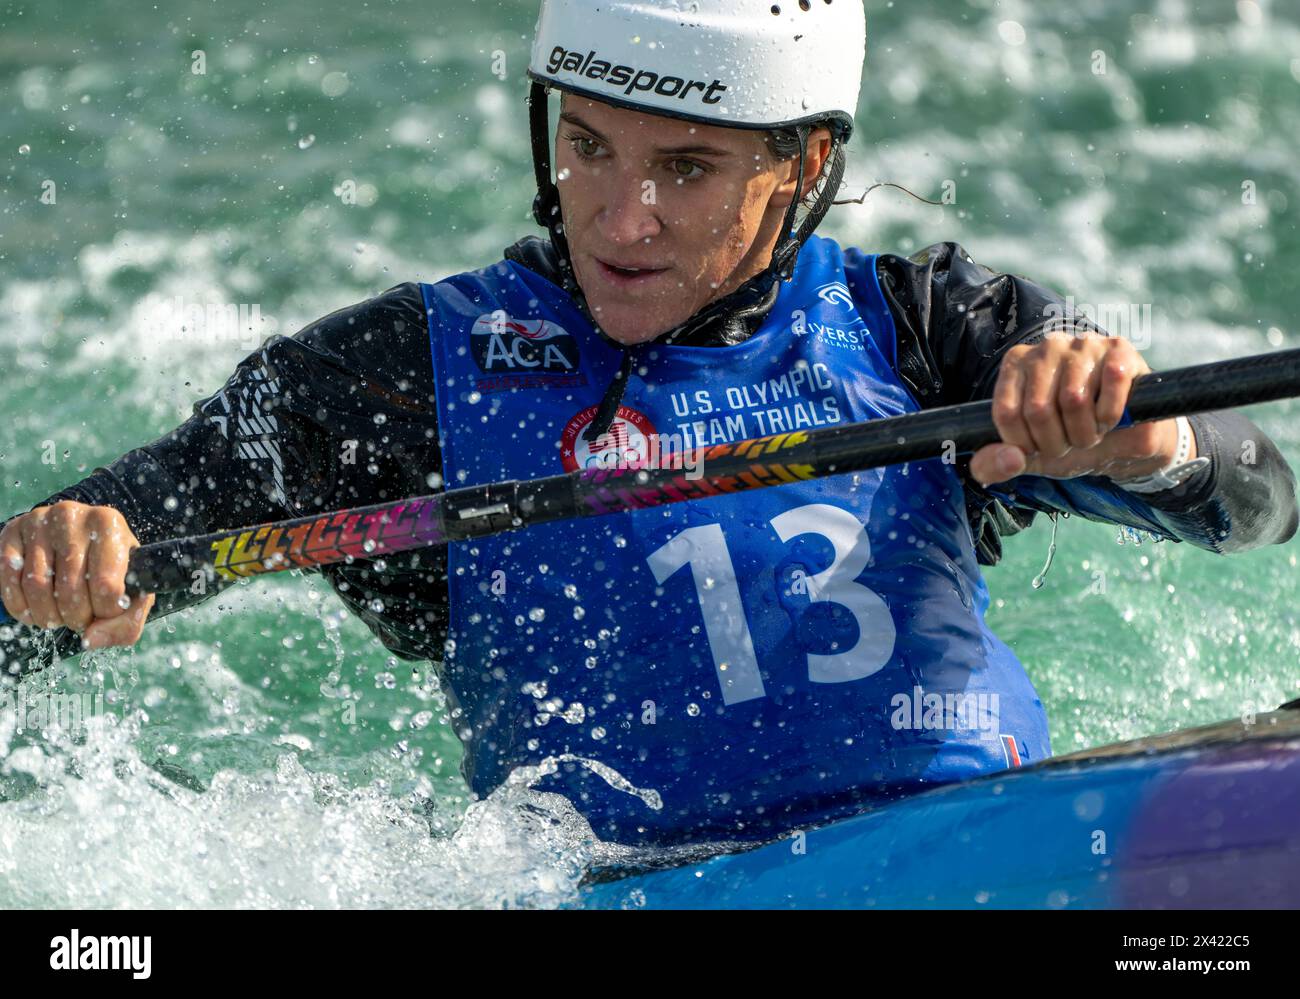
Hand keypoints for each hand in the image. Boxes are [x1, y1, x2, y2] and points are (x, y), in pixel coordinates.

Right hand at [0, 502, 154, 648]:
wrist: (79, 537)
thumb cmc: (111, 567)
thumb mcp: (132, 590)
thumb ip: (126, 623)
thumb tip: (90, 640)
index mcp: (109, 523)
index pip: (106, 584)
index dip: (106, 612)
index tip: (106, 612)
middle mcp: (72, 516)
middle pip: (69, 589)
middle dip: (76, 618)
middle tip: (80, 620)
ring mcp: (38, 521)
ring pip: (36, 587)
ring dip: (48, 616)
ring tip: (58, 616)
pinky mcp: (11, 532)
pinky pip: (9, 581)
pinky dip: (20, 608)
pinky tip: (34, 611)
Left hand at [969, 333, 1192, 486]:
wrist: (1126, 436)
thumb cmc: (1070, 437)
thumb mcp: (1029, 455)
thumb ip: (995, 465)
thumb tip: (1010, 459)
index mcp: (1016, 365)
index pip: (1007, 413)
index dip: (1026, 445)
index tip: (1041, 449)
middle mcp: (1046, 347)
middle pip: (1038, 409)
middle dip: (1057, 443)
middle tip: (1071, 444)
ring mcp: (1083, 344)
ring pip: (1074, 400)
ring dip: (1086, 432)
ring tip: (1091, 432)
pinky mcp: (1119, 349)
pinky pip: (1111, 384)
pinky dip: (1111, 415)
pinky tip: (1111, 417)